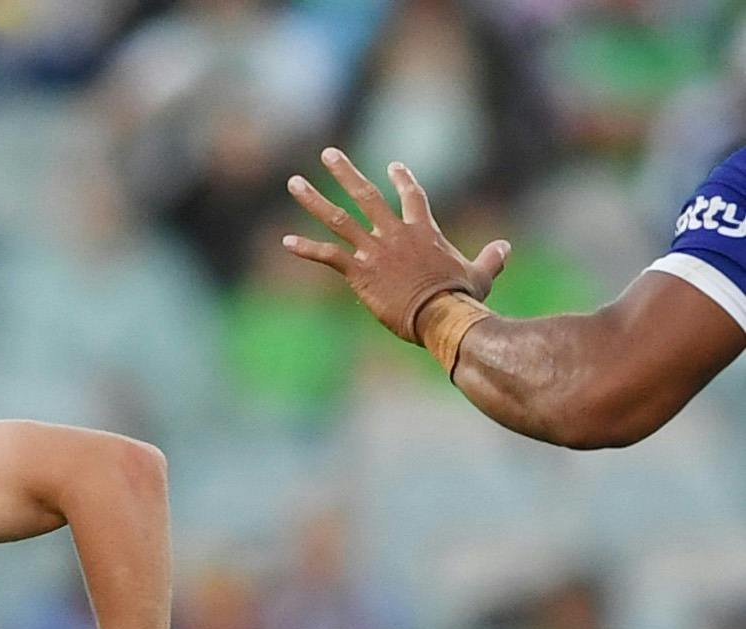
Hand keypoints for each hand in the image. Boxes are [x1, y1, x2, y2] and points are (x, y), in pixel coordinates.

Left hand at [283, 149, 509, 341]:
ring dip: (313, 200)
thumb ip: (492, 258)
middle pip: (365, 194)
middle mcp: (395, 233)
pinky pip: (327, 256)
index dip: (403, 179)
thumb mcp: (482, 274)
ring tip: (293, 183)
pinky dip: (306, 249)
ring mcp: (375, 250)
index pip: (412, 196)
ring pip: (338, 218)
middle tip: (327, 153)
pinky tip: (285, 242)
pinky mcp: (359, 272)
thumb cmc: (462, 298)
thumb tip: (506, 248)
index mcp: (422, 230)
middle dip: (344, 172)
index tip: (392, 165)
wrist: (442, 313)